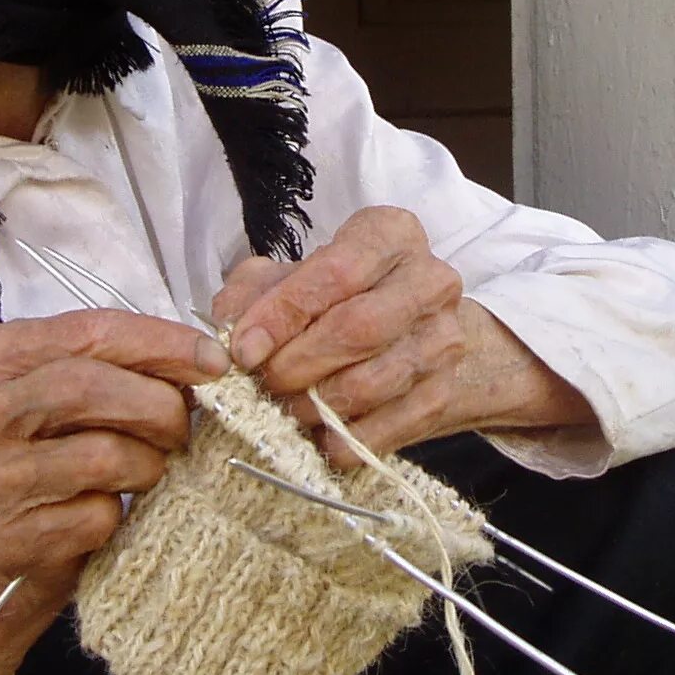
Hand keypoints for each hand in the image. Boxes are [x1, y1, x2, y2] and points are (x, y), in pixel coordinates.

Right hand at [0, 308, 228, 674]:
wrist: (1, 550)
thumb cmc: (51, 455)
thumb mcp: (73, 393)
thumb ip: (123, 365)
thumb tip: (206, 361)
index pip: (88, 331)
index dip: (162, 343)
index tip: (213, 361)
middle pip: (87, 387)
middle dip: (157, 405)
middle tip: (184, 426)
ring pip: (101, 455)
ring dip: (146, 464)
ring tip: (146, 470)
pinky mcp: (8, 535)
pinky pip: (97, 514)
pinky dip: (120, 513)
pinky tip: (110, 511)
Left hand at [216, 207, 598, 468]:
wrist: (413, 333)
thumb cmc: (338, 297)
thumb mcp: (291, 276)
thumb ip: (253, 293)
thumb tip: (229, 332)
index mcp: (390, 235)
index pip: (338, 272)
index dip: (284, 313)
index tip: (243, 349)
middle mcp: (430, 280)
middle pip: (360, 327)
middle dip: (298, 363)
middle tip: (262, 383)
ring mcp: (444, 339)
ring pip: (375, 381)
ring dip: (317, 405)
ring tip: (283, 410)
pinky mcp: (445, 391)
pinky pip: (393, 426)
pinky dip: (348, 440)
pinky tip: (319, 439)